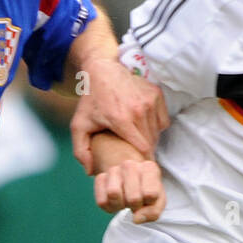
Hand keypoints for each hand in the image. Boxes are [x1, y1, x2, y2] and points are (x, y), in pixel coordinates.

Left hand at [70, 57, 168, 173]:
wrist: (102, 70)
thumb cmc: (91, 100)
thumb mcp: (79, 125)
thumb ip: (81, 151)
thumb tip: (91, 172)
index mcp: (121, 120)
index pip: (143, 149)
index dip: (140, 159)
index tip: (135, 163)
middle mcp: (138, 110)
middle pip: (151, 142)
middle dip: (143, 150)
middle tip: (133, 152)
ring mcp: (149, 101)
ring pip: (157, 132)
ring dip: (149, 138)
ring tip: (136, 137)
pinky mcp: (156, 94)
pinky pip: (162, 120)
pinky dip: (155, 125)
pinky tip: (142, 123)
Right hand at [94, 156, 165, 223]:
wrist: (131, 183)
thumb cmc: (147, 192)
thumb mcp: (157, 202)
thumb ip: (152, 212)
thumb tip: (136, 218)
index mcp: (149, 168)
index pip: (150, 195)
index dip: (149, 204)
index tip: (148, 198)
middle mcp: (130, 165)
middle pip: (133, 198)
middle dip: (135, 206)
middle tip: (136, 202)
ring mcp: (113, 170)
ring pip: (113, 194)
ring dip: (120, 205)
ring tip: (125, 200)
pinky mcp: (100, 178)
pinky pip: (102, 201)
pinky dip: (109, 207)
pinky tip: (115, 201)